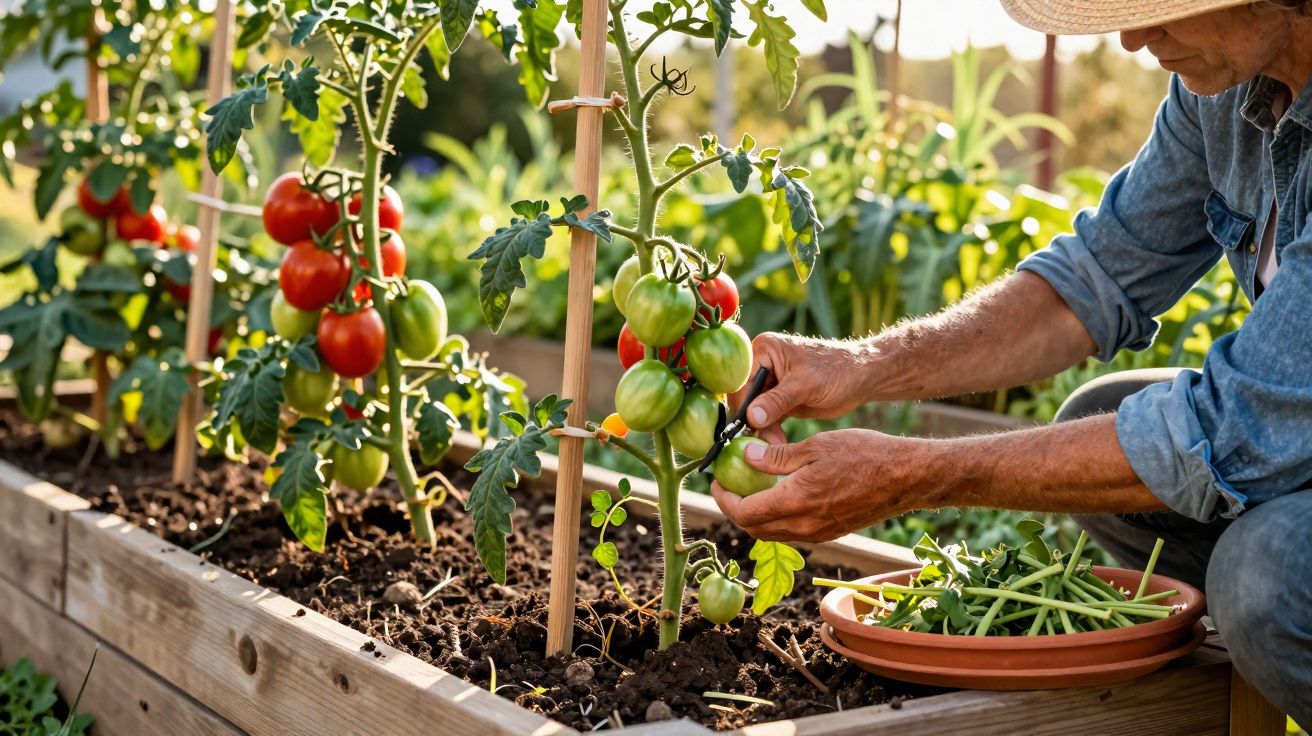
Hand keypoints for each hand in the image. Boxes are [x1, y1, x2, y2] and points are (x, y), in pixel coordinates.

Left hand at [709, 429, 949, 542]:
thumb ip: (777, 456)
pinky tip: (781, 495)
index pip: (744, 513)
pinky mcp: (831, 533)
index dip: (724, 500)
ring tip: (752, 489)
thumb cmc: (864, 454)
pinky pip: (793, 532)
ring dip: (756, 516)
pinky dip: (778, 518)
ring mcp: (819, 533)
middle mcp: (804, 526)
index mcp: (796, 503)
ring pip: (774, 534)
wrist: (906, 477)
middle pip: (754, 529)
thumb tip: (745, 458)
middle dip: (736, 509)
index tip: (716, 482)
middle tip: (728, 486)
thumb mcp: (816, 446)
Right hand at [732, 333, 874, 443]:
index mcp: (764, 350)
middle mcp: (762, 364)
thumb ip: (777, 401)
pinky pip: (767, 418)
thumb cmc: (837, 371)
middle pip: (746, 398)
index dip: (742, 406)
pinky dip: (771, 431)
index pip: (742, 381)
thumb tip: (751, 417)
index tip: (746, 430)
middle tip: (765, 444)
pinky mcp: (780, 400)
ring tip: (776, 445)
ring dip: (763, 431)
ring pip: (755, 412)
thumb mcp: (806, 386)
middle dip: (754, 422)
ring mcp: (771, 383)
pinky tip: (777, 444)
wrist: (862, 378)